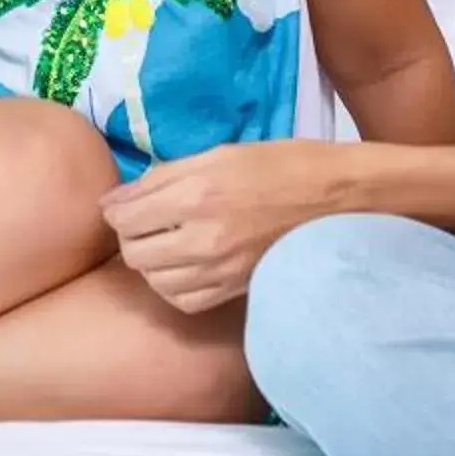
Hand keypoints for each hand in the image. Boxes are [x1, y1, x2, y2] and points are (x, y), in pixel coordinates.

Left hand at [102, 140, 359, 314]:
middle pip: (134, 253)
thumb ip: (162, 177)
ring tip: (164, 242)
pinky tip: (183, 266)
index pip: (125, 217)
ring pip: (154, 281)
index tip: (122, 204)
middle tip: (144, 221)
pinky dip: (173, 287)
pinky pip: (184, 301)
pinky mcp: (236, 290)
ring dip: (150, 262)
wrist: (339, 198)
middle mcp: (204, 239)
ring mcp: (221, 270)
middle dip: (130, 235)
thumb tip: (115, 201)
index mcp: (197, 195)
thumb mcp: (218, 154)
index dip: (115, 210)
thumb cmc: (280, 164)